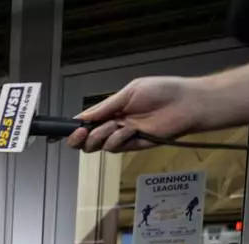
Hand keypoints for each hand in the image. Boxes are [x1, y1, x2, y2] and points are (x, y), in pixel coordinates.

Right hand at [66, 76, 205, 153]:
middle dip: (79, 138)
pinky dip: (118, 138)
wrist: (186, 104)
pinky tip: (130, 129)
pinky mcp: (134, 146)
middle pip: (86, 140)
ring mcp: (124, 137)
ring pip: (98, 145)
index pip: (86, 122)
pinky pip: (115, 147)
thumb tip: (82, 116)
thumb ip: (104, 107)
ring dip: (102, 136)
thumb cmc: (162, 92)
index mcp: (112, 110)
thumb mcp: (129, 93)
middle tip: (81, 133)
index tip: (62, 131)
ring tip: (116, 125)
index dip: (73, 128)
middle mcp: (115, 125)